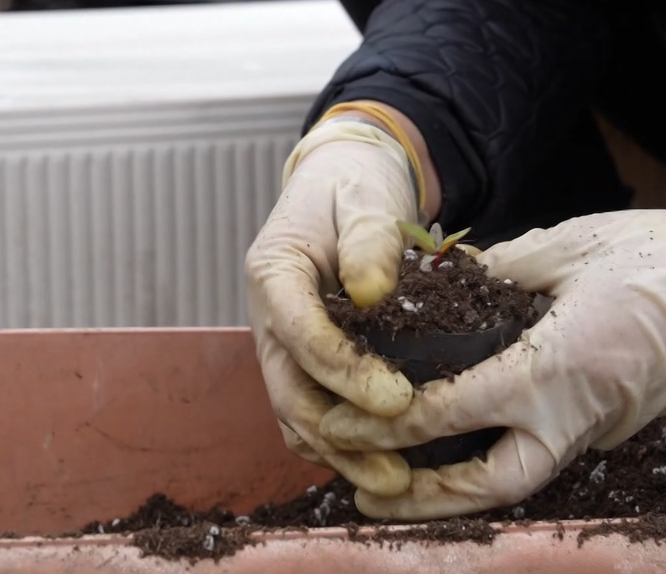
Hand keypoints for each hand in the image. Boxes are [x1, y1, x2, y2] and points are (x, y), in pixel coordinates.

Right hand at [245, 115, 421, 496]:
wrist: (343, 185)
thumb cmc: (355, 188)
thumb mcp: (365, 196)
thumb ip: (369, 239)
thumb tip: (374, 294)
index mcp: (273, 274)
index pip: (300, 335)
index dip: (345, 373)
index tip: (397, 399)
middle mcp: (268, 320)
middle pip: (290, 394)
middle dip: (342, 438)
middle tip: (397, 470)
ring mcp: (282, 347)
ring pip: (297, 417)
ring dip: (342, 454)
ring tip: (395, 481)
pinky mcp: (304, 364)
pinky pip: (313, 414)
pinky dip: (344, 445)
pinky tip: (387, 464)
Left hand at [318, 207, 665, 518]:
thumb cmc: (665, 256)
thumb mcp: (573, 245)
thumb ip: (504, 270)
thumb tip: (451, 280)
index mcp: (560, 366)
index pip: (456, 409)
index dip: (390, 423)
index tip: (342, 425)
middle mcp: (579, 414)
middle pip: (491, 485)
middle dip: (423, 499)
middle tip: (365, 495)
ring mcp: (602, 429)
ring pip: (519, 480)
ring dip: (457, 490)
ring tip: (400, 486)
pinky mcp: (614, 428)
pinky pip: (545, 454)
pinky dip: (496, 459)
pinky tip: (462, 445)